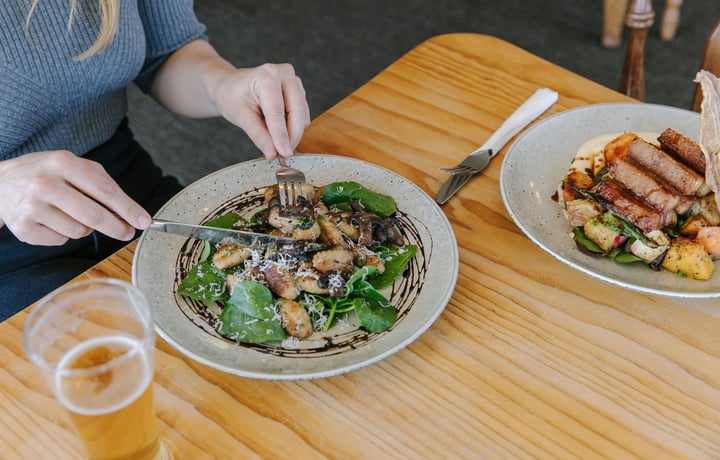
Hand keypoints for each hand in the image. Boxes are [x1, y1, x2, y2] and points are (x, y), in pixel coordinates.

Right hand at [0, 150, 150, 245]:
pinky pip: (61, 241)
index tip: (144, 221)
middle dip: (116, 227)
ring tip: (71, 213)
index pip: (104, 190)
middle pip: (93, 216)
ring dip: (85, 228)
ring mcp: (31, 207)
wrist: (1, 182)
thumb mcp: (73, 165)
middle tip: (127, 232)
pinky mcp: (23, 228)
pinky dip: (65, 234)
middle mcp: (45, 184)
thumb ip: (102, 184)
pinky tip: (53, 220)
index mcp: (63, 163)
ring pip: (79, 231)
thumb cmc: (47, 173)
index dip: (128, 209)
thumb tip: (131, 213)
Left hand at [151, 41, 310, 161]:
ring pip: (302, 115)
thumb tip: (273, 153)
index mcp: (266, 76)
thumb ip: (258, 135)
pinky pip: (302, 115)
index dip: (281, 135)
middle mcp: (284, 75)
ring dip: (293, 135)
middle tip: (283, 156)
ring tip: (278, 148)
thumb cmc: (232, 96)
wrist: (231, 86)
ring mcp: (294, 82)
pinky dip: (294, 129)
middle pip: (297, 111)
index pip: (277, 110)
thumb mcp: (240, 116)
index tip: (284, 153)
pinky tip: (281, 136)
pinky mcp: (299, 92)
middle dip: (291, 137)